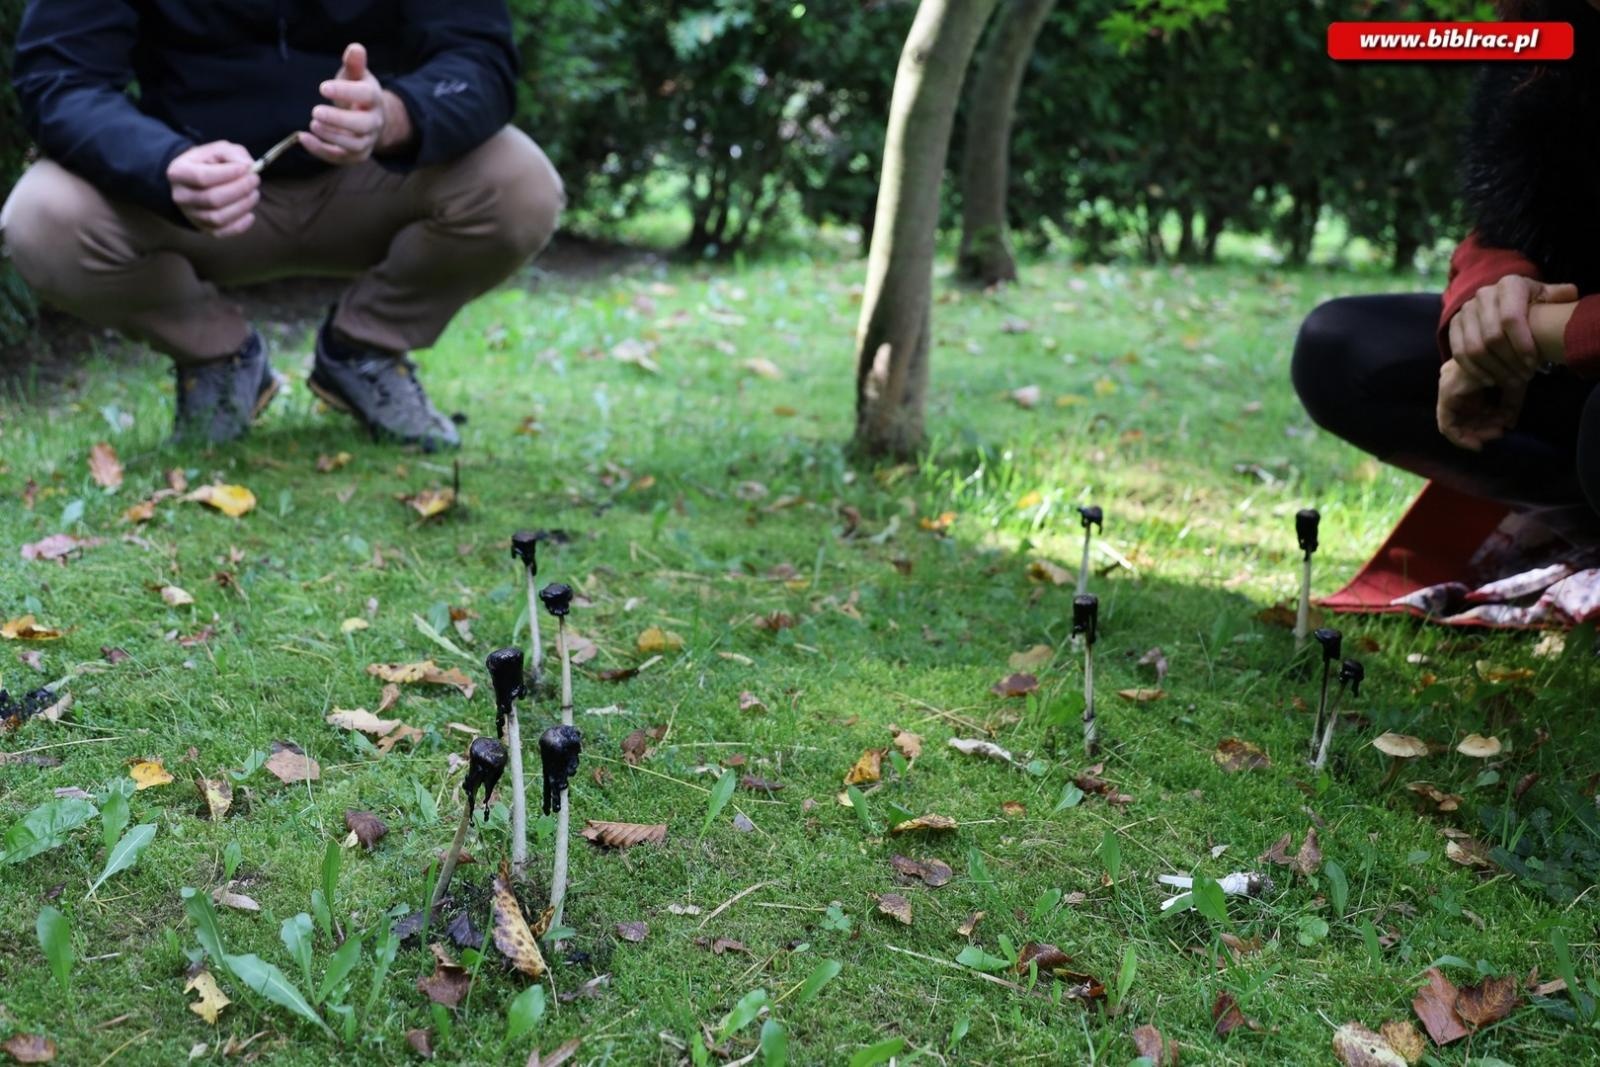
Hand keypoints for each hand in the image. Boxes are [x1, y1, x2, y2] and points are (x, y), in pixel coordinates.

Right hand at [166, 142, 259, 236]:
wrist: (197, 182)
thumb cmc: (210, 163)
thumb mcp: (218, 150)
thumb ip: (233, 154)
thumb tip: (249, 166)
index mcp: (179, 173)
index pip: (202, 177)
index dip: (228, 174)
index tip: (246, 168)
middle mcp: (181, 196)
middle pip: (213, 199)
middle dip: (240, 189)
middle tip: (255, 179)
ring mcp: (191, 215)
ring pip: (219, 217)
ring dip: (243, 205)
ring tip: (254, 193)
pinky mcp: (203, 228)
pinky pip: (223, 232)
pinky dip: (241, 225)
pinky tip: (250, 214)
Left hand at [300, 43, 412, 164]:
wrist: (372, 119)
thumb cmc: (358, 92)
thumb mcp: (356, 75)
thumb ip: (355, 63)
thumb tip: (355, 48)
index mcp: (374, 99)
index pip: (365, 96)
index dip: (345, 92)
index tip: (323, 88)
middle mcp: (374, 122)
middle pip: (361, 125)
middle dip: (339, 120)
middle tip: (315, 112)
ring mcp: (366, 141)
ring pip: (353, 144)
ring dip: (331, 136)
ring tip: (312, 124)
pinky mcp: (355, 155)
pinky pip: (339, 157)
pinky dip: (321, 151)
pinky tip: (303, 138)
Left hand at [1437, 358, 1524, 450]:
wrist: (1518, 348)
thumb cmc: (1516, 362)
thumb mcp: (1513, 387)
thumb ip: (1509, 406)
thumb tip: (1508, 425)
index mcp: (1465, 377)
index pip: (1468, 408)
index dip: (1484, 423)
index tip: (1502, 430)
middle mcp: (1452, 381)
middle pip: (1461, 416)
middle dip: (1481, 429)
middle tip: (1499, 434)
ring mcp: (1448, 385)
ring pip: (1454, 422)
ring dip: (1476, 432)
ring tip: (1497, 433)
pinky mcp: (1448, 392)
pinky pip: (1446, 424)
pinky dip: (1461, 437)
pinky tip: (1478, 442)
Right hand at [1447, 274, 1577, 386]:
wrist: (1504, 305)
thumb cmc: (1530, 305)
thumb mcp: (1545, 297)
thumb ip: (1556, 297)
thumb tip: (1567, 294)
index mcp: (1509, 284)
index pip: (1510, 318)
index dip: (1522, 344)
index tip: (1534, 363)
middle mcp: (1483, 294)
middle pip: (1492, 337)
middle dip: (1510, 362)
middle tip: (1525, 377)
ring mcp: (1466, 310)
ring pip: (1474, 348)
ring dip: (1494, 370)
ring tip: (1511, 382)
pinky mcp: (1454, 325)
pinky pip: (1459, 353)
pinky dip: (1474, 370)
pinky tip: (1491, 381)